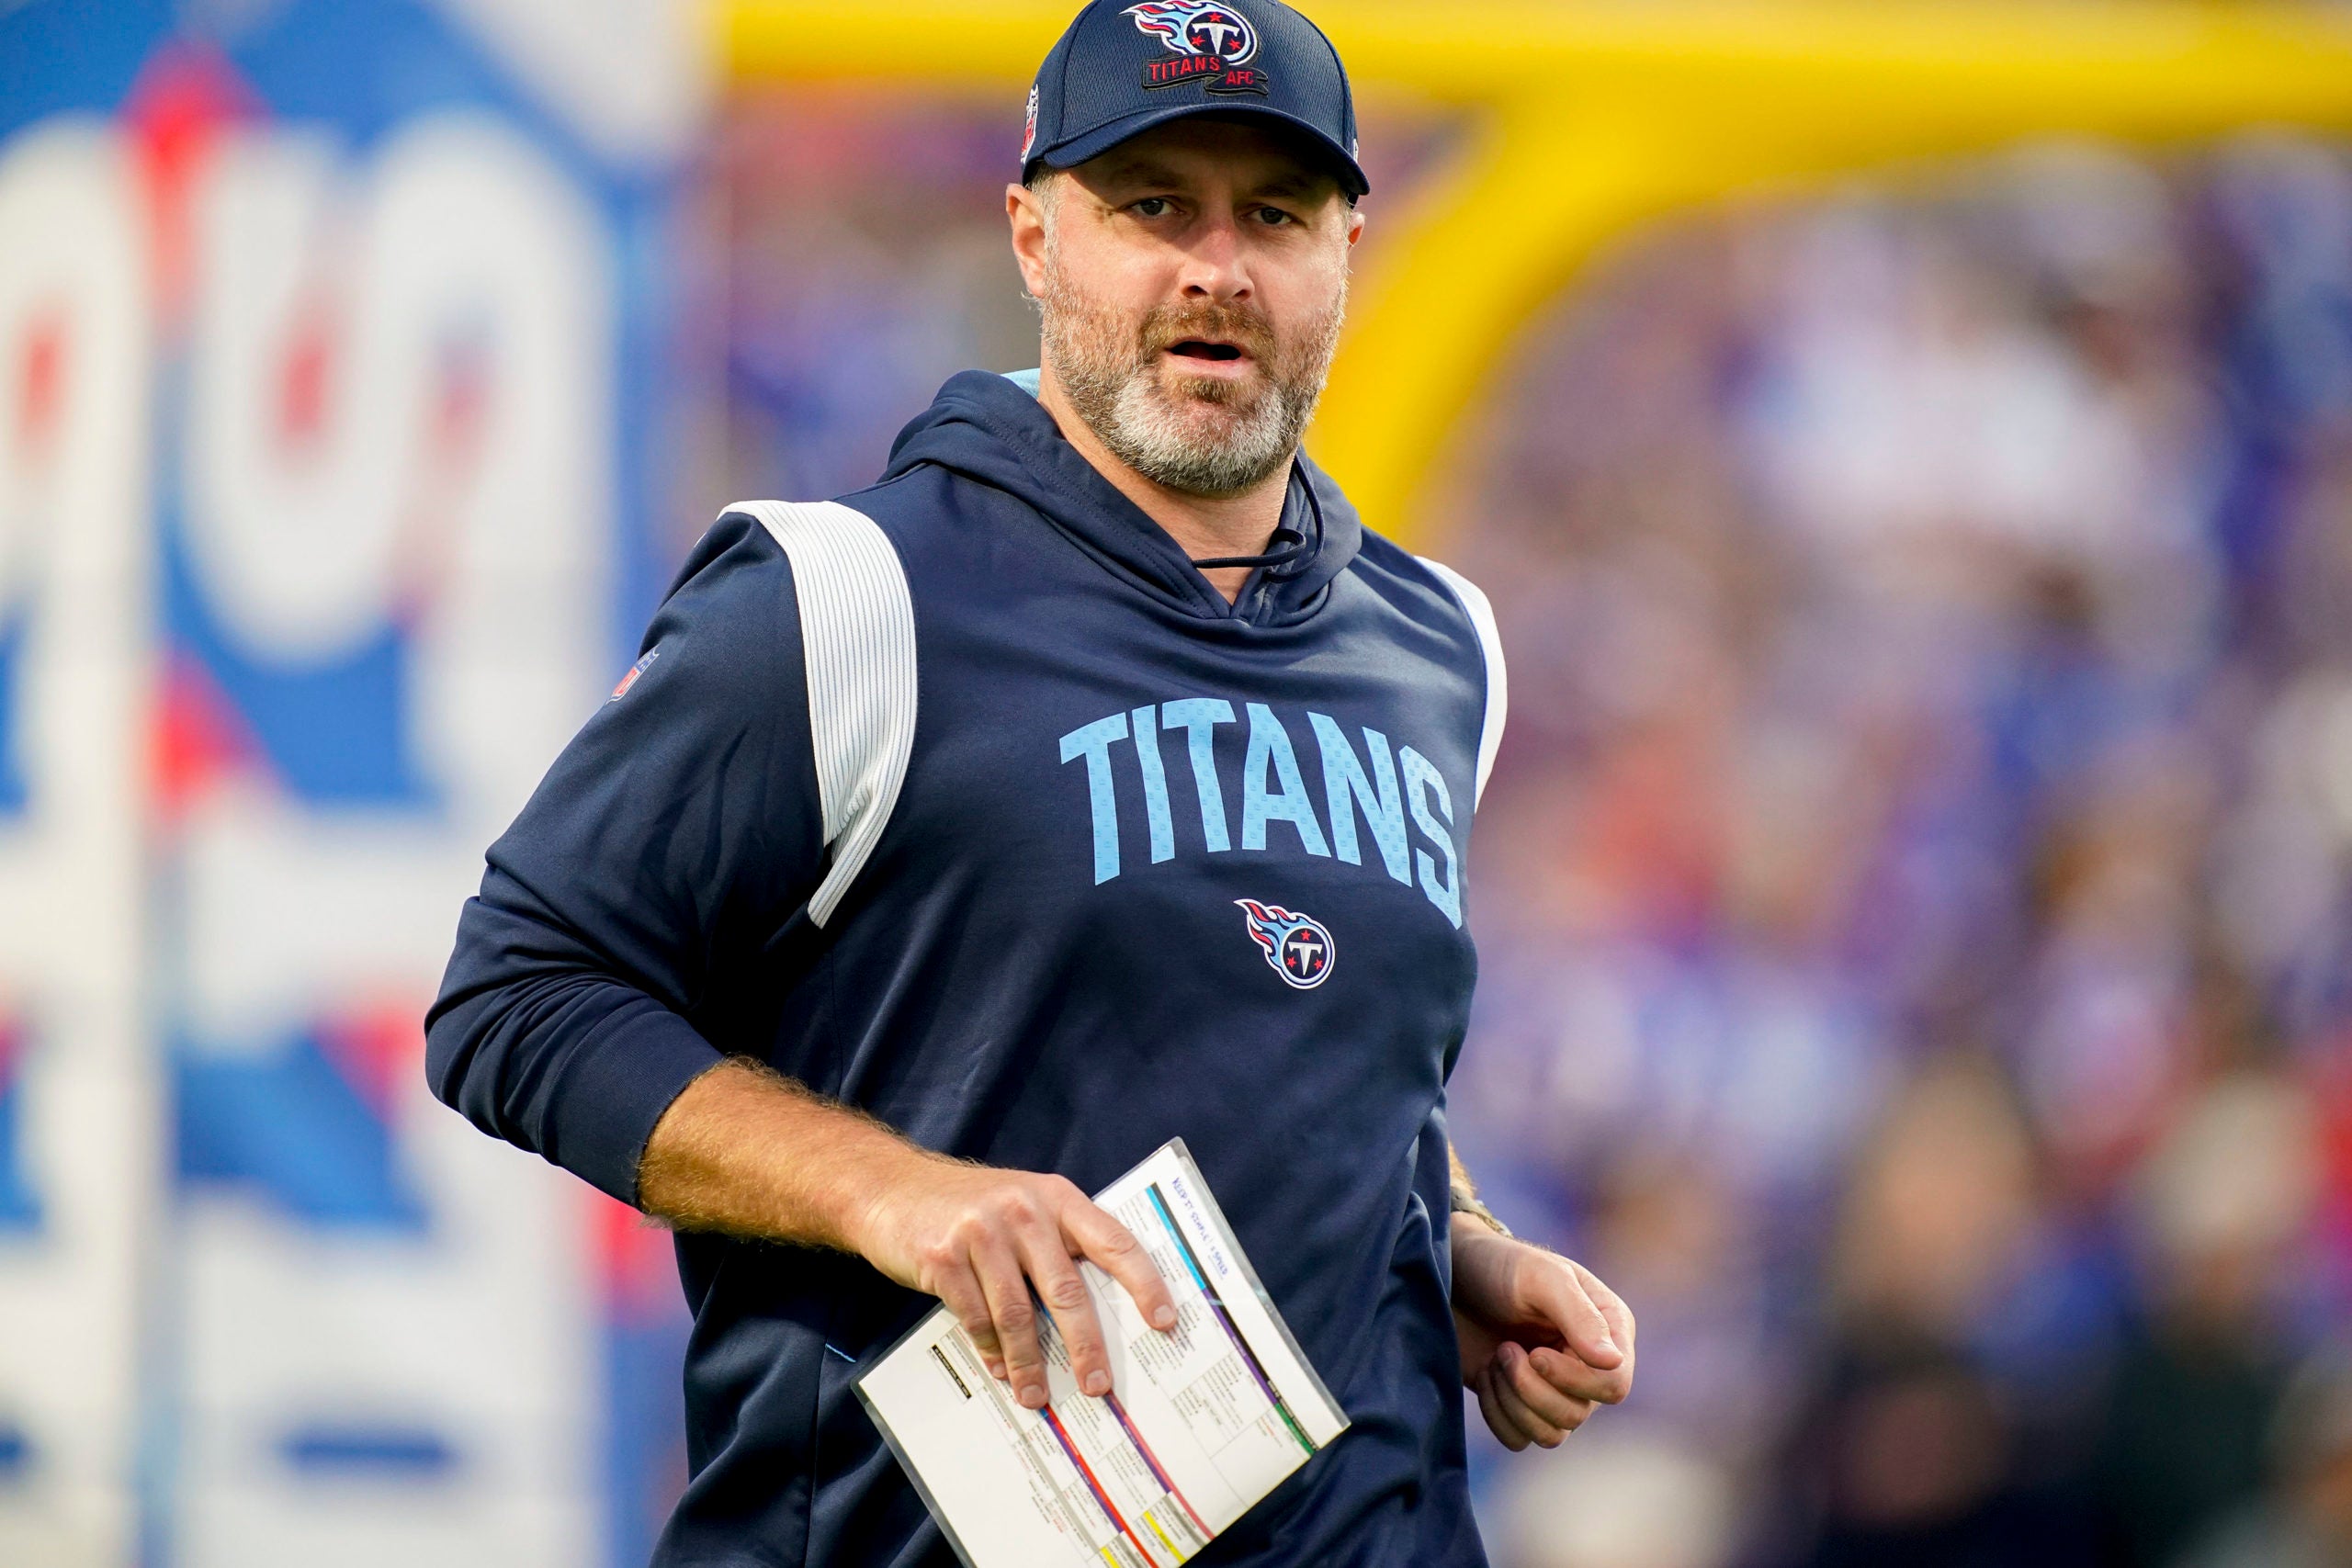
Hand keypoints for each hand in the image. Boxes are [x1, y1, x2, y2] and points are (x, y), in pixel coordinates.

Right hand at [853, 1158, 1178, 1411]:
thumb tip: (1098, 1314)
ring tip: (1038, 1395)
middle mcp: (1024, 1211)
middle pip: (1068, 1290)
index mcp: (1057, 1197)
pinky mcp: (944, 1257)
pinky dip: (993, 1352)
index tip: (1165, 1321)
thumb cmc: (968, 1205)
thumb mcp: (1022, 1204)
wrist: (890, 1188)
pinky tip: (1001, 1370)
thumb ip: (1057, 1243)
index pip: (1114, 1242)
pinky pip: (977, 1318)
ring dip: (1031, 1363)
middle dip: (1086, 1346)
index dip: (1144, 1283)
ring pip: (1019, 1314)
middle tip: (1099, 1386)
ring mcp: (982, 1233)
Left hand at [1451, 1214, 1634, 1449]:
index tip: (1534, 1353)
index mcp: (1608, 1330)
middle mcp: (1588, 1365)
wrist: (1449, 1276)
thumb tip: (1613, 1362)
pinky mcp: (1520, 1405)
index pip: (1614, 1385)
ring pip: (1551, 1434)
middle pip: (1577, 1413)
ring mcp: (1555, 1389)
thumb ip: (1579, 1316)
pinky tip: (1485, 1376)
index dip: (1574, 1380)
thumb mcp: (1540, 1278)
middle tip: (1504, 1348)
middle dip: (1531, 1387)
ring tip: (1496, 1357)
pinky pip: (1519, 1439)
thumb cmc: (1499, 1266)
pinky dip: (1496, 1413)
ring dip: (1512, 1399)